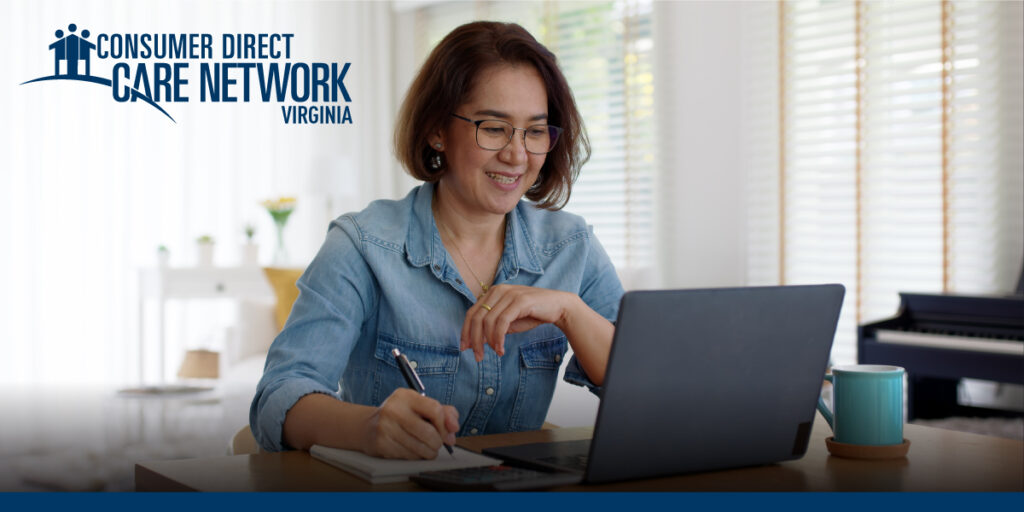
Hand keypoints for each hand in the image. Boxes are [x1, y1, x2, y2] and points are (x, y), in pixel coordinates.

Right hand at [361, 388, 458, 458]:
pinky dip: (416, 456)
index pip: (435, 410)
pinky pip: (409, 456)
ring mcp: (386, 427)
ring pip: (420, 448)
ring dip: (429, 452)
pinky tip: (412, 450)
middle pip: (429, 433)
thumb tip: (454, 428)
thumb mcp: (420, 406)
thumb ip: (444, 412)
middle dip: (438, 442)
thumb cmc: (401, 416)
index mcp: (406, 396)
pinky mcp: (382, 444)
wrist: (368, 426)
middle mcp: (394, 409)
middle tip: (437, 443)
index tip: (448, 432)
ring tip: (427, 448)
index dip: (445, 425)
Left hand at [460, 284, 577, 361]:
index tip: (465, 348)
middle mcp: (498, 290)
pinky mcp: (519, 301)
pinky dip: (498, 338)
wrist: (558, 306)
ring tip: (496, 353)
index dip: (465, 331)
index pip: (472, 313)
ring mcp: (509, 294)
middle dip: (474, 340)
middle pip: (477, 318)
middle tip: (477, 356)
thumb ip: (493, 327)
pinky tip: (501, 349)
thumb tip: (476, 341)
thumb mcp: (509, 321)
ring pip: (488, 321)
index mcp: (492, 293)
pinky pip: (502, 322)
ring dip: (489, 341)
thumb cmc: (532, 314)